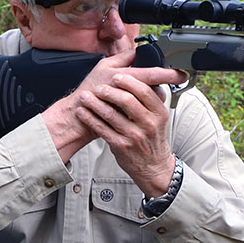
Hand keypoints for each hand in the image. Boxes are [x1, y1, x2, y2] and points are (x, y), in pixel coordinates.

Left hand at [42, 47, 185, 193]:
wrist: (153, 166)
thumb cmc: (153, 140)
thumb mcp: (160, 119)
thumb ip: (152, 100)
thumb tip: (142, 76)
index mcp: (159, 114)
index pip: (144, 91)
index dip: (129, 81)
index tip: (117, 76)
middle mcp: (148, 124)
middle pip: (127, 100)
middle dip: (109, 90)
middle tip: (99, 86)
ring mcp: (134, 136)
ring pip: (111, 114)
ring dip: (95, 103)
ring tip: (85, 96)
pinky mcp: (121, 146)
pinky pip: (102, 129)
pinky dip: (90, 119)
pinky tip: (83, 112)